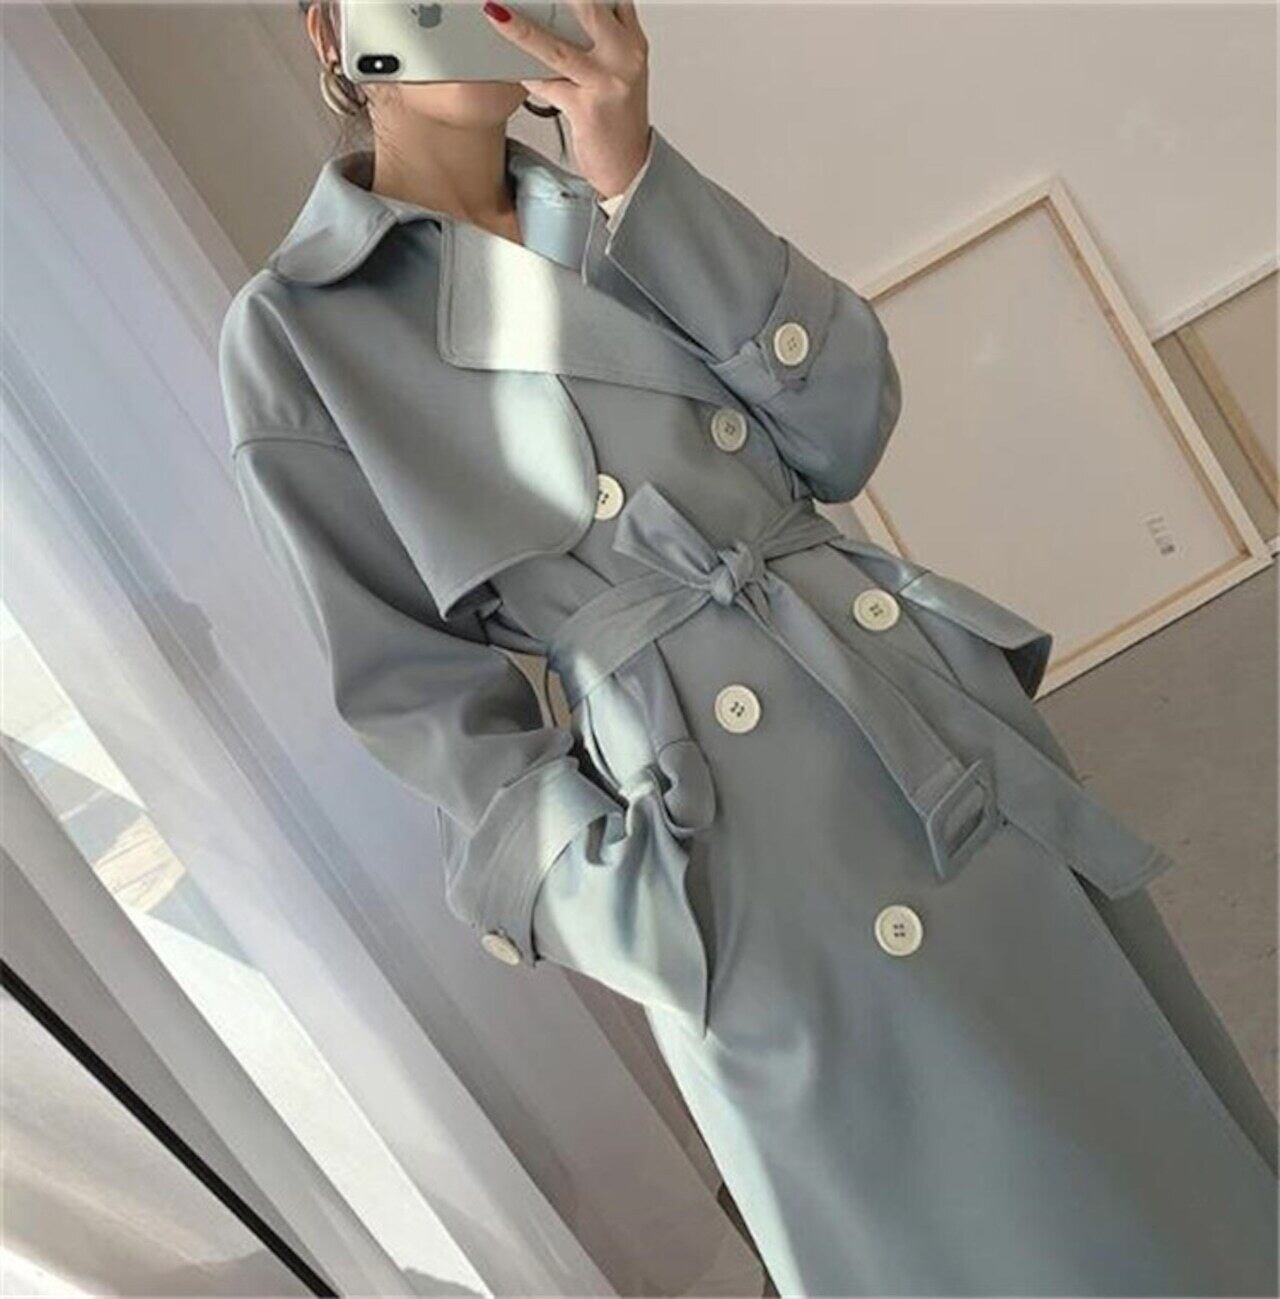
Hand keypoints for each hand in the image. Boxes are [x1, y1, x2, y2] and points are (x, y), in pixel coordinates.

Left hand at [482, 0, 652, 199]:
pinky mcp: (587, 110)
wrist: (629, 168)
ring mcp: (607, 84)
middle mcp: (625, 59)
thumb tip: (574, 11)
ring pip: (557, 49)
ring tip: (497, 14)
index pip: (612, 0)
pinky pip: (548, 86)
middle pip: (589, 9)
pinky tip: (513, 68)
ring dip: (522, 31)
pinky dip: (529, 77)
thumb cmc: (619, 121)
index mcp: (634, 44)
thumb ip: (606, 40)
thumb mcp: (623, 73)